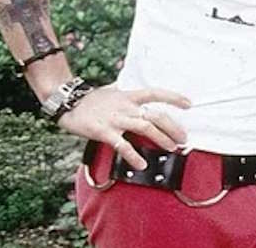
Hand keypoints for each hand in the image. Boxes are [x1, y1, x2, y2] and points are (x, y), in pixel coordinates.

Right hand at [57, 85, 190, 169]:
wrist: (67, 102)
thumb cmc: (90, 99)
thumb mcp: (113, 92)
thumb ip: (127, 95)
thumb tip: (139, 94)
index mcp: (128, 96)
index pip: (155, 93)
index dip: (173, 97)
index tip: (189, 104)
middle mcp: (125, 106)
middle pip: (156, 115)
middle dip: (173, 127)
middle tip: (183, 138)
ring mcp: (115, 119)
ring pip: (145, 127)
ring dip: (162, 138)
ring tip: (172, 148)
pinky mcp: (103, 131)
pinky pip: (121, 145)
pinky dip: (133, 155)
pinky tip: (141, 164)